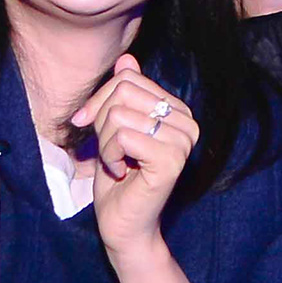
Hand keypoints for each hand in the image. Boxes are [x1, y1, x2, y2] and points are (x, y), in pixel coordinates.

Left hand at [72, 52, 197, 256]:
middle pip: (122, 92)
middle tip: (111, 151)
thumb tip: (127, 59)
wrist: (122, 223)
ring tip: (117, 163)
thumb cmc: (118, 177)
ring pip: (119, 115)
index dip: (100, 102)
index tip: (93, 128)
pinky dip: (110, 156)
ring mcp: (183, 142)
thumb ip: (122, 94)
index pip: (128, 79)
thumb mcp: (113, 127)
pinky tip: (122, 172)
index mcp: (177, 110)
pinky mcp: (172, 161)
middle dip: (102, 122)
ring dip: (105, 144)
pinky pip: (123, 137)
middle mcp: (188, 122)